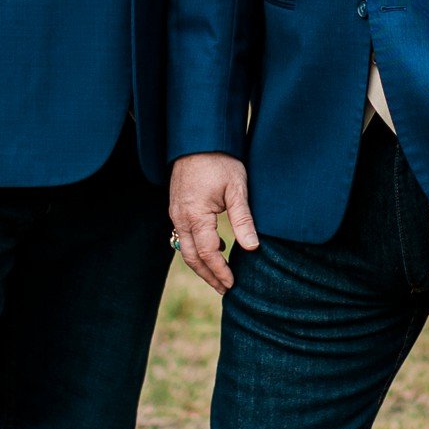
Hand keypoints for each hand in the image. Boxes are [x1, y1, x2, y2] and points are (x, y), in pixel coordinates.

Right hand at [169, 153, 259, 293]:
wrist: (198, 139)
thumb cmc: (220, 161)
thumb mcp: (237, 189)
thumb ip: (243, 220)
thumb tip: (252, 248)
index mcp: (195, 215)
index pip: (208, 253)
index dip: (220, 271)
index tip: (233, 284)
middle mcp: (180, 217)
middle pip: (192, 257)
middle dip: (208, 276)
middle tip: (225, 289)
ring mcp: (176, 213)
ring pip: (185, 248)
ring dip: (202, 265)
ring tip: (220, 277)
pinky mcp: (177, 207)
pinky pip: (184, 236)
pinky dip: (197, 249)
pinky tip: (216, 249)